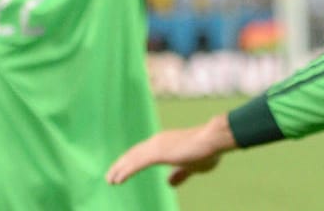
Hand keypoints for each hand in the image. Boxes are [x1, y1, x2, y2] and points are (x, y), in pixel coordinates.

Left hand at [105, 117, 232, 187]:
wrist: (213, 140)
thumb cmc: (206, 151)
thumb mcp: (191, 167)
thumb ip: (179, 174)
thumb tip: (169, 183)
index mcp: (163, 143)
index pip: (142, 153)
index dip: (131, 161)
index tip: (121, 170)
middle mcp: (157, 141)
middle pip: (133, 154)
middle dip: (121, 165)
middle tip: (110, 176)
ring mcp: (156, 146)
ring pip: (132, 158)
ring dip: (119, 169)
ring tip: (110, 180)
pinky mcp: (158, 152)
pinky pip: (136, 163)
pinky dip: (125, 171)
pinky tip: (117, 180)